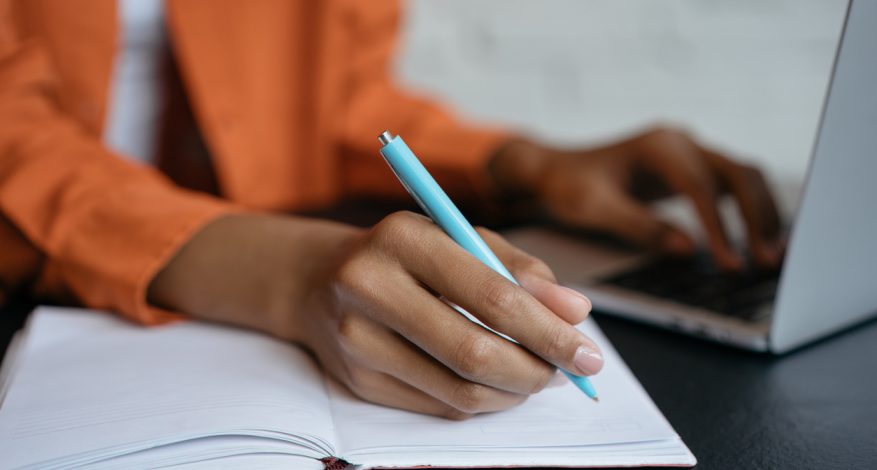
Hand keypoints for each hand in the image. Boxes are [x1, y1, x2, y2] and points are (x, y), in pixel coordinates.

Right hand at [148, 212, 601, 418]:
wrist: (317, 279)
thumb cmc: (404, 253)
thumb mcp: (459, 237)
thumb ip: (519, 268)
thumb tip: (575, 311)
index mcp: (403, 238)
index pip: (491, 295)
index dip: (549, 330)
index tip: (588, 350)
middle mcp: (370, 287)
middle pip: (474, 352)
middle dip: (537, 370)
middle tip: (570, 372)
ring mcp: (356, 340)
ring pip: (458, 389)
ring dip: (514, 392)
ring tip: (538, 375)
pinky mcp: (356, 380)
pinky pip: (438, 406)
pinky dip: (482, 401)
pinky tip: (498, 385)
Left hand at [489, 127, 783, 269]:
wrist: (555, 170)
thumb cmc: (569, 186)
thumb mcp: (594, 208)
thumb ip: (639, 226)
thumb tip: (687, 249)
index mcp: (658, 145)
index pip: (700, 185)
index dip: (718, 225)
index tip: (728, 261)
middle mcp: (681, 142)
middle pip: (739, 173)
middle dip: (758, 217)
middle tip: (768, 260)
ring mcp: (690, 153)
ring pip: (744, 176)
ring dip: (762, 214)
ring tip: (772, 256)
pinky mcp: (692, 170)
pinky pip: (732, 187)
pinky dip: (750, 212)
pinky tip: (758, 242)